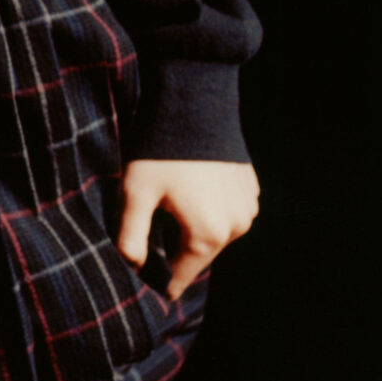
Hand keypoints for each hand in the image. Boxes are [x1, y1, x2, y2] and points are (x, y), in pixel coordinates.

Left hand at [117, 157, 259, 301]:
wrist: (195, 101)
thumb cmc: (161, 150)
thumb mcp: (135, 193)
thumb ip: (130, 237)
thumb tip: (133, 267)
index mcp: (207, 235)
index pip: (180, 276)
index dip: (159, 280)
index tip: (145, 279)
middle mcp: (235, 227)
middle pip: (198, 255)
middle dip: (175, 249)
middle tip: (151, 231)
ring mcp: (247, 208)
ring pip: (215, 234)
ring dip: (194, 228)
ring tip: (171, 203)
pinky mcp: (251, 190)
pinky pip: (227, 213)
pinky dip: (210, 209)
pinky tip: (191, 188)